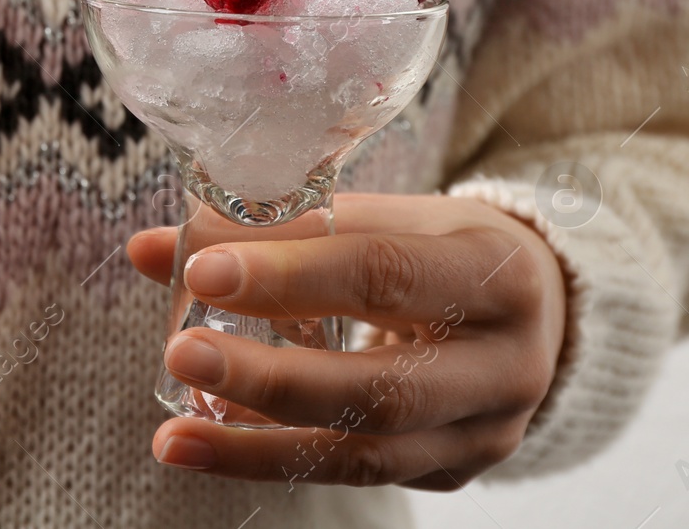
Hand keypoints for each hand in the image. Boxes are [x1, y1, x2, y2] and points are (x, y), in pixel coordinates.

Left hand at [127, 192, 566, 489]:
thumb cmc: (442, 246)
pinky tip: (211, 440)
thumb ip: (277, 228)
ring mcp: (484, 433)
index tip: (202, 269)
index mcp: (497, 273)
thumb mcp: (385, 216)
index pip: (384, 273)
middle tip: (181, 352)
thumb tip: (151, 248)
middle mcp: (504, 365)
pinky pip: (354, 473)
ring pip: (365, 453)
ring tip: (174, 435)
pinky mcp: (452, 471)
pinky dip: (274, 460)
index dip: (290, 273)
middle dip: (272, 378)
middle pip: (381, 386)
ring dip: (256, 447)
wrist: (537, 309)